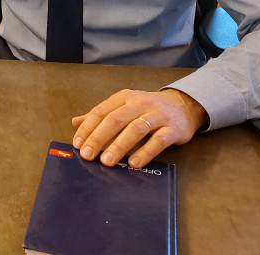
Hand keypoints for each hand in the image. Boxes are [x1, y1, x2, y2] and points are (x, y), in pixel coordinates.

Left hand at [71, 88, 208, 168]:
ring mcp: (157, 115)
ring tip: (107, 161)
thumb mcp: (124, 106)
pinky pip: (158, 141)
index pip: (101, 111)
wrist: (183, 105)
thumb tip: (75, 123)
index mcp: (124, 97)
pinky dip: (145, 152)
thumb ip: (101, 115)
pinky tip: (134, 163)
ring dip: (119, 146)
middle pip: (115, 120)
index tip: (78, 144)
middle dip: (99, 138)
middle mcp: (139, 103)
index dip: (88, 128)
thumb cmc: (148, 109)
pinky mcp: (173, 129)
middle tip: (88, 155)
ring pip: (135, 129)